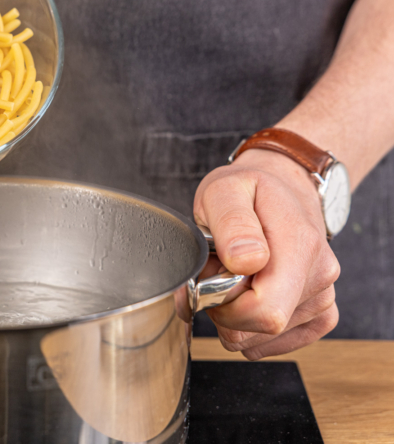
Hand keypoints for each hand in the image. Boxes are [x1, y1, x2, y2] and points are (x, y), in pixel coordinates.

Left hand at [193, 147, 339, 359]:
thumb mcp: (225, 190)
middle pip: (262, 328)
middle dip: (224, 310)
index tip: (210, 278)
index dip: (224, 306)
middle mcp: (320, 274)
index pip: (264, 311)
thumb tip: (246, 261)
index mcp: (299, 244)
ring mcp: (324, 296)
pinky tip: (247, 295)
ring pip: (263, 339)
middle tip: (217, 272)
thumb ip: (232, 223)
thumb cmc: (248, 191)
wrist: (281, 189)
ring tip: (234, 277)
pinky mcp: (321, 314)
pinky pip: (274, 344)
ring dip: (235, 317)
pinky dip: (249, 328)